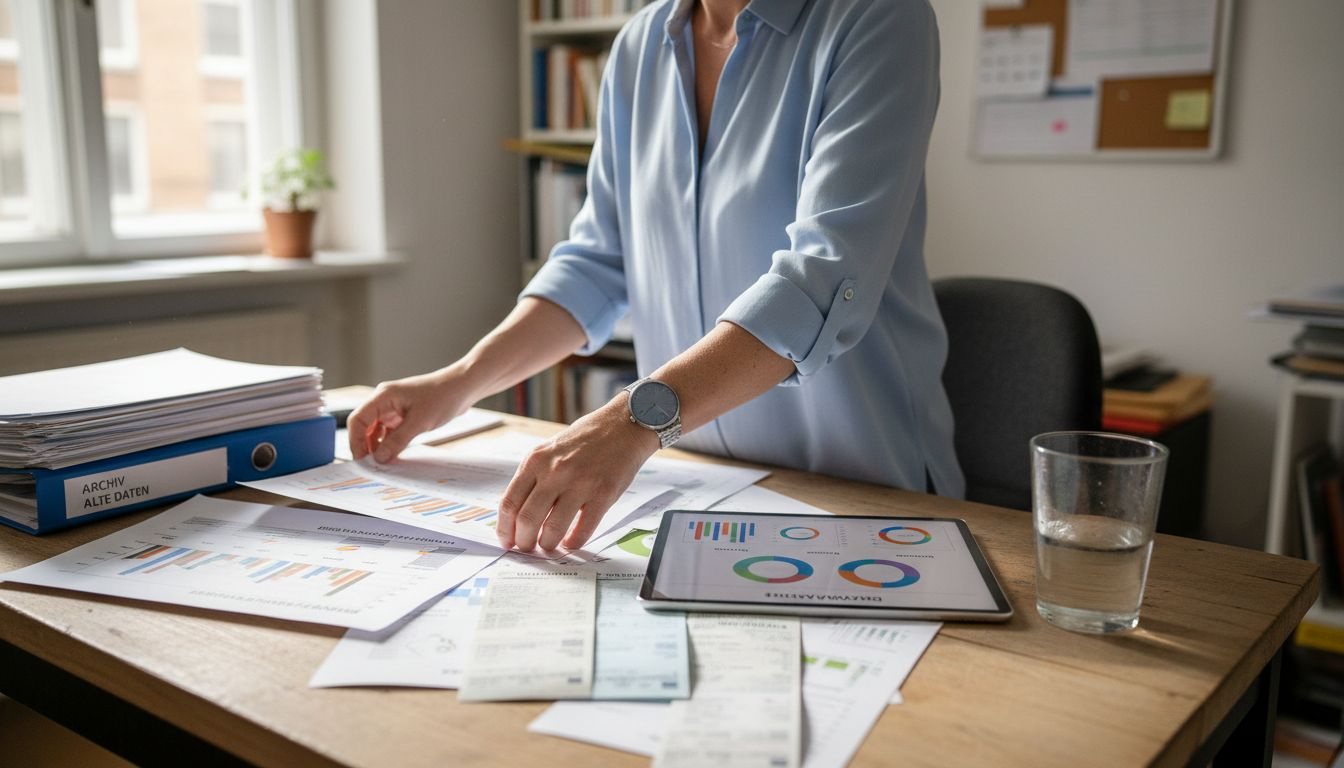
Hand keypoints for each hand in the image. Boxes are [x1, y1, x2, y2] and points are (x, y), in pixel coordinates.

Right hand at [348, 368, 477, 462]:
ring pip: (377, 430)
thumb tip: (379, 458)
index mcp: (383, 396)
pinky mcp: (403, 414)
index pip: (358, 419)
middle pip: (365, 426)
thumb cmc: (443, 396)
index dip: (355, 441)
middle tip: (371, 466)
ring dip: (378, 446)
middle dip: (365, 445)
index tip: (361, 460)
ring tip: (382, 464)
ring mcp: (394, 408)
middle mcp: (385, 401)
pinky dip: (390, 443)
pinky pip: (390, 431)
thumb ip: (397, 441)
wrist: (463, 387)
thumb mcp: (420, 422)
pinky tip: (393, 455)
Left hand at [498, 397, 657, 551]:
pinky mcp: (603, 494)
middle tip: (527, 548)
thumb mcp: (549, 451)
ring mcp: (579, 483)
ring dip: (547, 545)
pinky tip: (571, 542)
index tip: (507, 540)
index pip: (509, 503)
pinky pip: (583, 529)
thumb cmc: (587, 439)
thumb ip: (534, 478)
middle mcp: (554, 472)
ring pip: (552, 529)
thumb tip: (519, 513)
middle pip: (527, 520)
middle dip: (524, 542)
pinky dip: (574, 542)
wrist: (623, 426)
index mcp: (535, 461)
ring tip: (548, 547)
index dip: (504, 528)